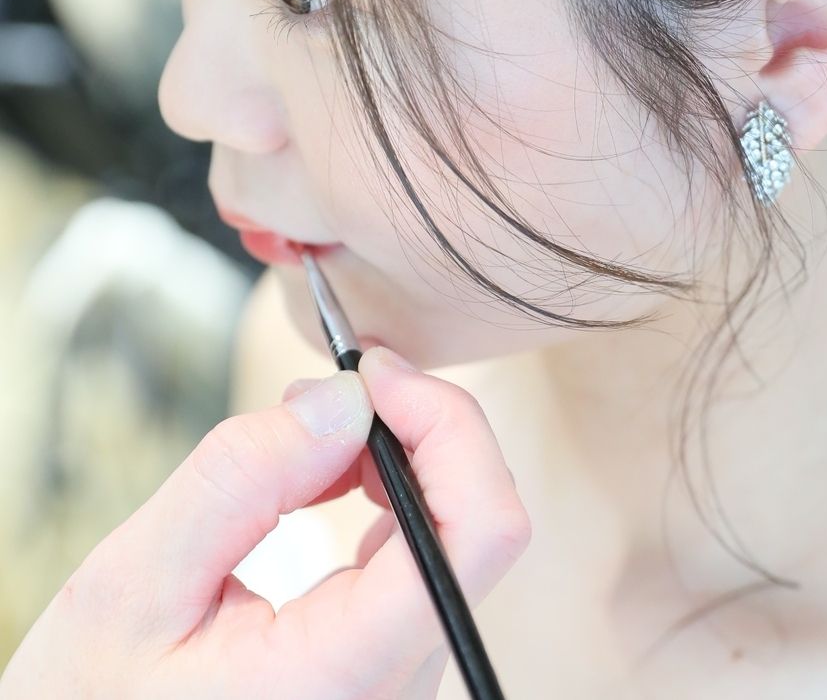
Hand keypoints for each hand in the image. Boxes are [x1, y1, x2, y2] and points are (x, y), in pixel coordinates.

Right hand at [0, 346, 530, 699]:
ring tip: (310, 431)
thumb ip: (242, 480)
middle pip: (475, 520)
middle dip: (414, 425)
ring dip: (399, 455)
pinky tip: (327, 477)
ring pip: (455, 530)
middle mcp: (400, 685)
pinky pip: (424, 555)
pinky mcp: (390, 663)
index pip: (479, 532)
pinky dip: (387, 493)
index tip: (378, 374)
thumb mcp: (132, 589)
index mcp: (347, 677)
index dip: (448, 426)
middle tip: (330, 388)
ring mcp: (402, 677)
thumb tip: (348, 397)